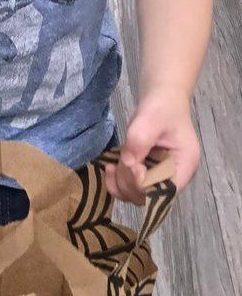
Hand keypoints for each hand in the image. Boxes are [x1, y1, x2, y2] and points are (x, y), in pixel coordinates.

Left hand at [108, 87, 199, 202]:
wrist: (161, 98)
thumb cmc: (162, 106)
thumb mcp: (150, 118)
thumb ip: (139, 141)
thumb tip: (128, 163)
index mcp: (184, 166)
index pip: (164, 191)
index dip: (144, 184)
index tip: (132, 164)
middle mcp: (174, 176)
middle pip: (149, 197)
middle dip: (129, 183)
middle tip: (120, 163)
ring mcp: (160, 177)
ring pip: (137, 196)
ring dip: (120, 185)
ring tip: (112, 167)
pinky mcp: (146, 174)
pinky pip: (130, 188)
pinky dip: (116, 182)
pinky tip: (111, 167)